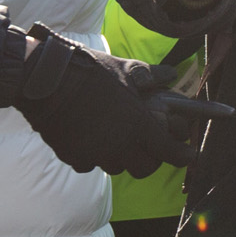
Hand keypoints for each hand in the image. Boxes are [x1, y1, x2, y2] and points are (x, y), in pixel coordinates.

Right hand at [13, 28, 232, 175]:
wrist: (46, 80)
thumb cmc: (89, 71)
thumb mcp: (124, 68)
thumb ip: (150, 76)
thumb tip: (171, 74)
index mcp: (138, 126)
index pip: (171, 152)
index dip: (183, 154)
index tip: (189, 153)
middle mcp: (120, 146)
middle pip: (146, 168)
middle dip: (152, 159)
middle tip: (151, 145)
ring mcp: (96, 155)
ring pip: (118, 167)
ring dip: (122, 157)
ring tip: (117, 140)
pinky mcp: (74, 157)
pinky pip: (90, 164)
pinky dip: (94, 156)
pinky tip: (89, 139)